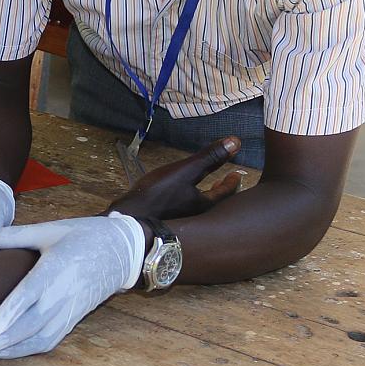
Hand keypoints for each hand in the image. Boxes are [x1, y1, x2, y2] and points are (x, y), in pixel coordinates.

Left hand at [0, 213, 143, 358]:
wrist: (123, 251)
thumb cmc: (83, 235)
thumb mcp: (49, 229)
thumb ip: (11, 235)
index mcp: (57, 268)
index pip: (32, 294)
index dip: (11, 312)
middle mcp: (65, 294)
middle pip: (31, 324)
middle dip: (1, 342)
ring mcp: (70, 311)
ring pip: (40, 338)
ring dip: (10, 350)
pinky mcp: (72, 320)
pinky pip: (48, 340)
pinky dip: (26, 350)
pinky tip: (3, 353)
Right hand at [106, 137, 244, 221]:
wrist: (129, 220)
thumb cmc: (157, 196)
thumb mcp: (185, 171)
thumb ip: (210, 157)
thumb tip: (235, 142)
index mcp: (206, 206)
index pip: (227, 193)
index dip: (232, 182)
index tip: (236, 175)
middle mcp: (198, 218)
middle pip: (216, 203)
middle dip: (221, 191)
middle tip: (225, 181)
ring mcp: (183, 222)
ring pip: (202, 208)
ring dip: (207, 196)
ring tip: (206, 188)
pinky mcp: (169, 223)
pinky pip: (188, 211)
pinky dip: (192, 201)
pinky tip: (181, 197)